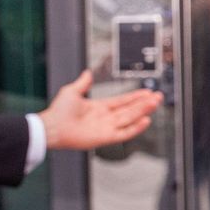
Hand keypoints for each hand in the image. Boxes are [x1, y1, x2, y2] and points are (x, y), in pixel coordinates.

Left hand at [37, 69, 162, 150]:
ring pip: (130, 118)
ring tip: (155, 103)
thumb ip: (82, 83)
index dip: (135, 96)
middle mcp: (105, 117)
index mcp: (98, 107)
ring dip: (143, 111)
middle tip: (157, 96)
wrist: (52, 126)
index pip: (122, 101)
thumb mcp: (71, 92)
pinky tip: (146, 120)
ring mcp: (106, 127)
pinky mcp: (105, 137)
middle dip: (144, 103)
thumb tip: (87, 72)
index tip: (147, 92)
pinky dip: (135, 128)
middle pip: (129, 109)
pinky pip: (124, 133)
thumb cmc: (58, 111)